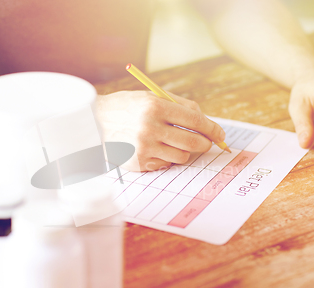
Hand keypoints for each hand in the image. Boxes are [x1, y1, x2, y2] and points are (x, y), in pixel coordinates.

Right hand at [95, 91, 225, 170]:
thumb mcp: (150, 97)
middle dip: (205, 143)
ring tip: (170, 142)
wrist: (93, 123)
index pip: (195, 120)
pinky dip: (166, 158)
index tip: (220, 134)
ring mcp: (143, 148)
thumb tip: (205, 121)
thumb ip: (179, 106)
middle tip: (206, 142)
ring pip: (182, 156)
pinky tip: (154, 148)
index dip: (212, 128)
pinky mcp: (138, 163)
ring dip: (183, 151)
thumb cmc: (126, 108)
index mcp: (155, 106)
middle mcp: (150, 127)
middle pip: (193, 142)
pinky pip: (166, 164)